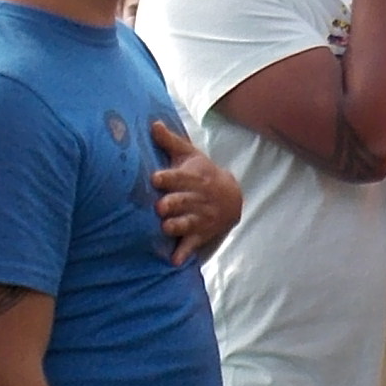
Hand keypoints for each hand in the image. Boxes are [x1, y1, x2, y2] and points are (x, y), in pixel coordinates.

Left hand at [150, 121, 241, 263]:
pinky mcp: (201, 234)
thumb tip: (152, 123)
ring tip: (166, 228)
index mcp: (193, 178)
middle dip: (173, 204)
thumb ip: (170, 143)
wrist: (232, 197)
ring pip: (188, 223)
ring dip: (177, 226)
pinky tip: (174, 261)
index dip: (169, 178)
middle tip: (160, 206)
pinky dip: (184, 253)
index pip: (180, 177)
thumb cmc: (203, 173)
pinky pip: (192, 245)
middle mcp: (197, 199)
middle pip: (184, 201)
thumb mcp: (191, 156)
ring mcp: (200, 218)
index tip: (156, 178)